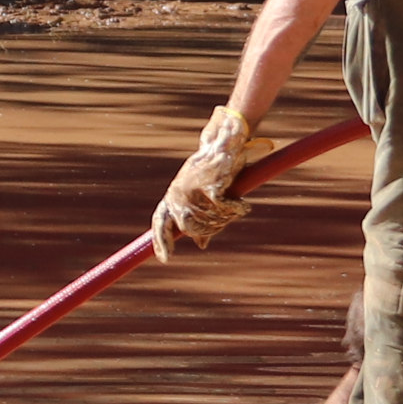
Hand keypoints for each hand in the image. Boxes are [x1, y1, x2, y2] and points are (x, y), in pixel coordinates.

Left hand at [151, 105, 263, 259]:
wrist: (223, 145)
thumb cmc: (212, 171)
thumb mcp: (200, 196)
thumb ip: (198, 218)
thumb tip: (201, 244)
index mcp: (172, 196)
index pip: (160, 223)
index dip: (161, 241)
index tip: (165, 259)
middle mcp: (178, 194)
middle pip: (191, 229)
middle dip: (210, 230)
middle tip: (225, 221)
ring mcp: (192, 192)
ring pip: (211, 221)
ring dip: (227, 218)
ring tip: (235, 207)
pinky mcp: (211, 188)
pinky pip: (225, 210)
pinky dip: (237, 209)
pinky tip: (242, 205)